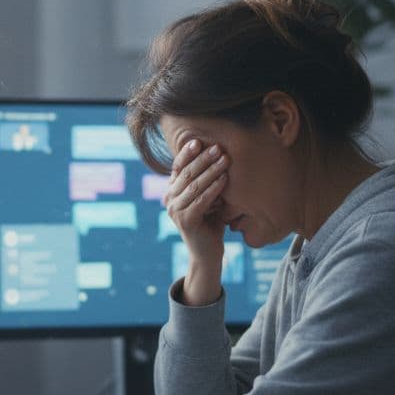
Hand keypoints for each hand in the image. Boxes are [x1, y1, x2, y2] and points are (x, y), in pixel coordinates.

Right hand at [164, 139, 227, 303]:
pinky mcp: (185, 221)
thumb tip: (217, 153)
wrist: (207, 253)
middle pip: (187, 174)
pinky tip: (225, 179)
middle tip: (218, 147)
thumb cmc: (210, 222)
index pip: (177, 167)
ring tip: (225, 159)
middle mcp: (169, 199)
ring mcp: (175, 211)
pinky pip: (201, 200)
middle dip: (203, 159)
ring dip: (211, 170)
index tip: (198, 141)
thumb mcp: (207, 197)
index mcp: (171, 191)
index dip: (186, 154)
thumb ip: (205, 181)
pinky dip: (214, 188)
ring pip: (194, 185)